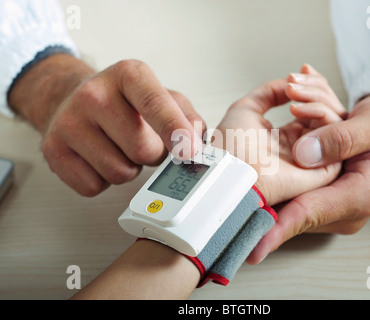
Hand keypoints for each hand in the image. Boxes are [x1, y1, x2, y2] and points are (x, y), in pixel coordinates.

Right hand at [9, 55, 204, 195]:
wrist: (74, 101)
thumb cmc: (127, 104)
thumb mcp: (165, 98)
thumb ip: (189, 119)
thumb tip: (196, 143)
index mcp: (129, 75)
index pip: (155, 104)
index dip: (174, 130)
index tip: (187, 151)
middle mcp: (95, 94)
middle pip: (143, 149)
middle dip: (152, 155)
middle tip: (142, 140)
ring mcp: (69, 122)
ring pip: (120, 173)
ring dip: (129, 168)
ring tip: (120, 148)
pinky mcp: (53, 150)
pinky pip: (94, 187)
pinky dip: (104, 180)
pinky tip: (100, 158)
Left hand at [213, 65, 344, 206]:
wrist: (228, 169)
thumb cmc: (230, 147)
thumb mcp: (247, 109)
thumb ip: (269, 93)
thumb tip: (289, 82)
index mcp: (287, 137)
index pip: (314, 108)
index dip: (313, 86)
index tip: (304, 69)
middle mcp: (304, 147)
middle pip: (330, 111)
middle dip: (317, 88)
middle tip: (297, 79)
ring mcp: (315, 157)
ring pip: (336, 121)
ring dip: (317, 98)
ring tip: (294, 93)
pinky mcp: (324, 170)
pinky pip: (336, 136)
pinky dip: (322, 114)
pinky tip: (299, 108)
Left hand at [247, 83, 369, 263]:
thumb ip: (344, 138)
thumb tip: (303, 155)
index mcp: (360, 196)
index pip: (309, 214)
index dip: (278, 229)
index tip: (253, 246)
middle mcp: (342, 207)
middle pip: (292, 201)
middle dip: (274, 165)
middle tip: (272, 117)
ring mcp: (329, 201)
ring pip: (289, 187)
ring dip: (280, 150)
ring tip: (292, 101)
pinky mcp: (319, 191)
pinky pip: (294, 181)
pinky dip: (286, 154)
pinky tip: (291, 123)